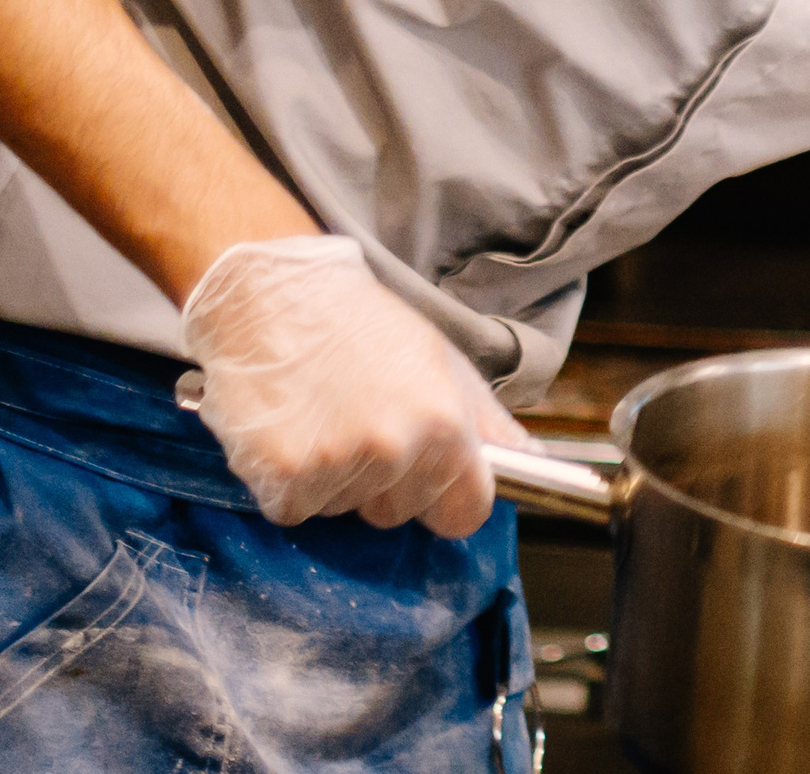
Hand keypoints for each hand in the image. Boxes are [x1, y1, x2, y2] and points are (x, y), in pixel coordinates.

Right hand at [181, 236, 527, 536]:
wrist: (273, 295)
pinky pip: (296, 509)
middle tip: (361, 422)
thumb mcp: (442, 361)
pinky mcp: (281, 476)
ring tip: (323, 415)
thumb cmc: (362, 326)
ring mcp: (335, 466)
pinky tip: (291, 431)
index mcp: (444, 423)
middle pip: (400, 514)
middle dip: (385, 483)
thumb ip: (489, 423)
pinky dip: (290, 483)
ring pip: (346, 511)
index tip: (431, 483)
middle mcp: (393, 449)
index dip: (448, 501)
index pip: (466, 514)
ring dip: (335, 479)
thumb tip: (535, 465)